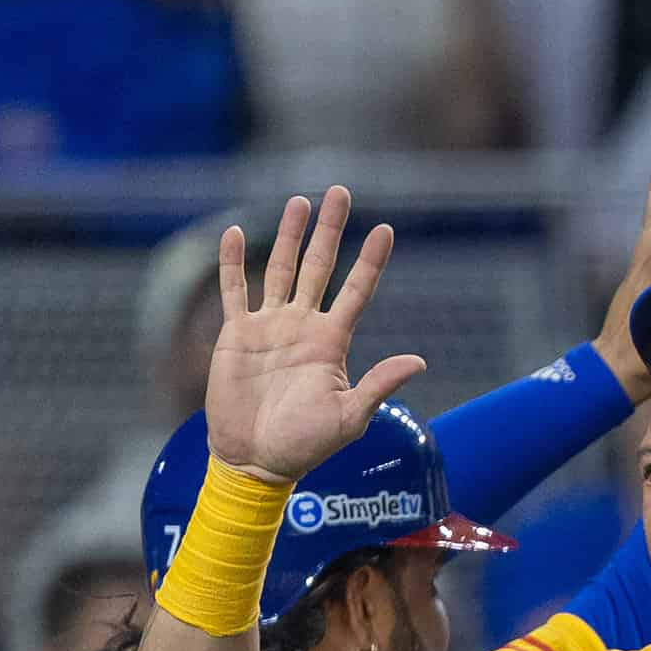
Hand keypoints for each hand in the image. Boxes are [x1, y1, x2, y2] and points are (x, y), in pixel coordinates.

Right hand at [205, 190, 425, 479]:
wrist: (256, 459)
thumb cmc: (306, 444)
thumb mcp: (350, 416)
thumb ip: (379, 384)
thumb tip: (419, 360)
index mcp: (333, 341)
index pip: (357, 290)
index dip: (370, 260)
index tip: (385, 229)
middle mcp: (303, 325)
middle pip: (319, 266)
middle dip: (329, 230)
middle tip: (339, 192)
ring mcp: (270, 326)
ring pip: (280, 269)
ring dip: (288, 235)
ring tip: (298, 201)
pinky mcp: (237, 334)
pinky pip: (234, 290)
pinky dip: (231, 262)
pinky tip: (231, 232)